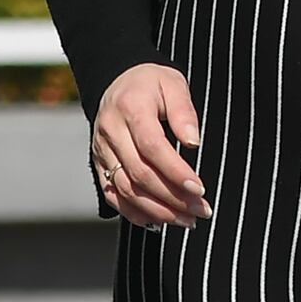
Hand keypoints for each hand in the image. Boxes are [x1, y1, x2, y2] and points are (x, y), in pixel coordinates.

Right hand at [90, 63, 209, 227]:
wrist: (117, 80)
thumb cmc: (151, 83)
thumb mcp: (173, 84)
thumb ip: (184, 112)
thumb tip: (193, 143)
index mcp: (131, 108)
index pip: (152, 147)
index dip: (176, 172)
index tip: (200, 189)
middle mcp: (111, 131)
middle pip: (139, 173)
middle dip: (173, 198)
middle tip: (201, 211)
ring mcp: (102, 150)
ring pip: (125, 189)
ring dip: (158, 210)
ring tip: (187, 220)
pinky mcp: (99, 163)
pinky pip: (113, 194)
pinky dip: (135, 213)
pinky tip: (160, 221)